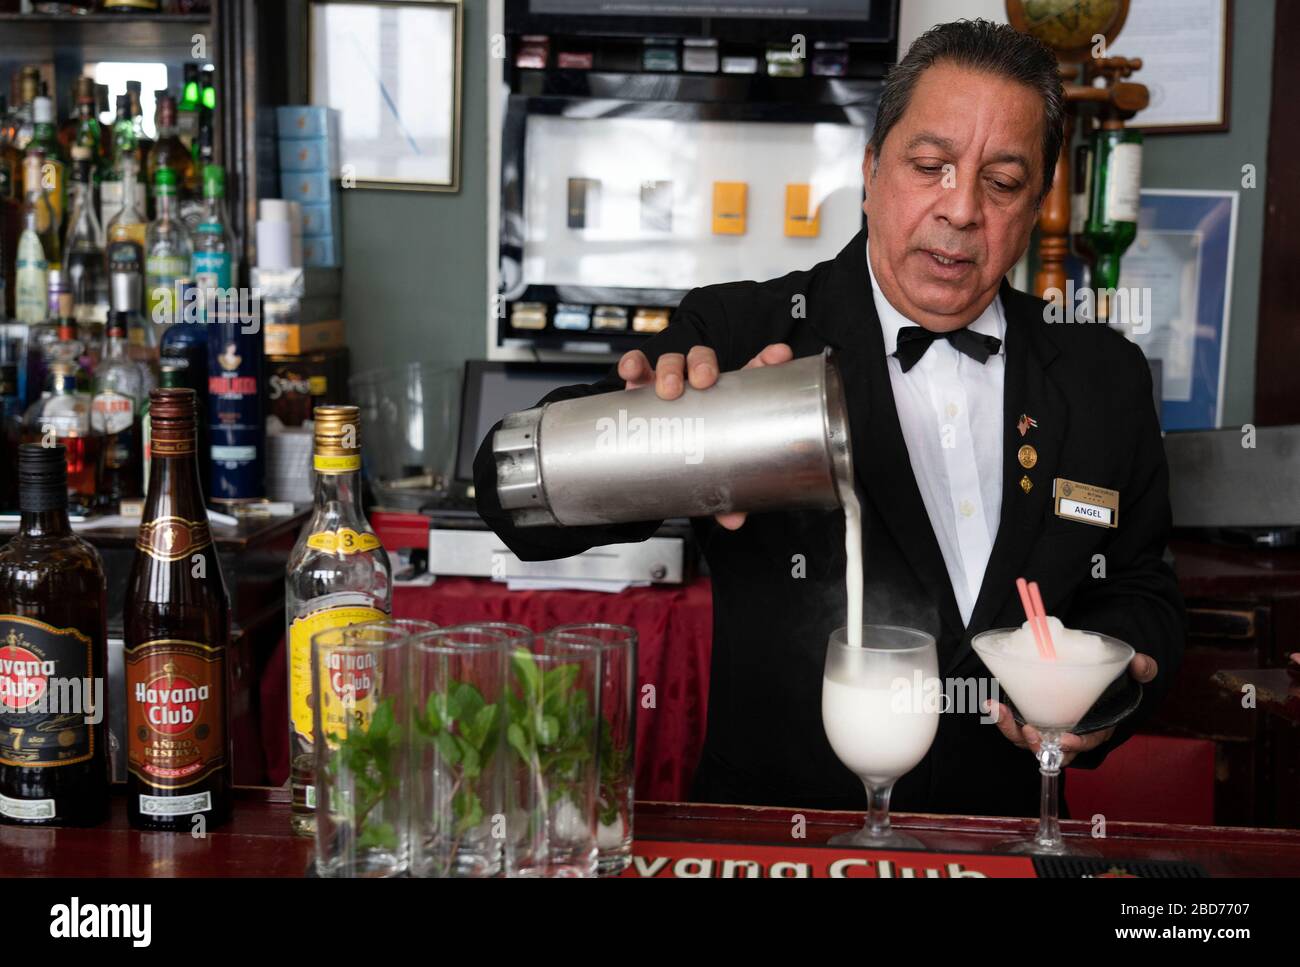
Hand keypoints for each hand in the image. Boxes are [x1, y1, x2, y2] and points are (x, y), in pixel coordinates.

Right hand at [616, 342, 793, 529]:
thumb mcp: (710, 473)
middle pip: (704, 360)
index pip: (750, 371)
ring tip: (669, 389)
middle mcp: (698, 384)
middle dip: (704, 364)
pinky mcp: (641, 387)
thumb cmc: (690, 455)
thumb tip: (734, 519)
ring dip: (671, 368)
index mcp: (726, 397)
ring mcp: (669, 382)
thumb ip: (724, 496)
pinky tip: (632, 372)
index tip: (778, 356)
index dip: (766, 360)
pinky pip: (637, 368)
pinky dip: (634, 365)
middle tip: (703, 380)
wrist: (653, 460)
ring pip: (673, 361)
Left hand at [989, 652, 1158, 765]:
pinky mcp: (1030, 714)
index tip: (1066, 739)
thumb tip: (1142, 664)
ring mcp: (1047, 725)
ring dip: (1012, 729)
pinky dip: (1001, 716)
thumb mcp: (1131, 672)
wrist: (1089, 666)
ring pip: (1027, 739)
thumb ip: (1140, 669)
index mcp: (1096, 727)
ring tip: (999, 711)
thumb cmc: (1112, 677)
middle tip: (1029, 731)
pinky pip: (1014, 723)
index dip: (1077, 745)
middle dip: (1038, 745)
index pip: (1088, 742)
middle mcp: (1070, 732)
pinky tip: (991, 702)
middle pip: (1052, 749)